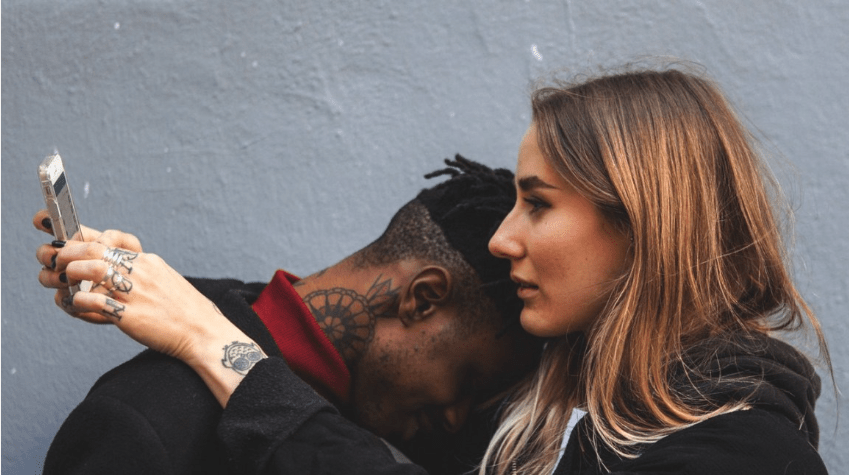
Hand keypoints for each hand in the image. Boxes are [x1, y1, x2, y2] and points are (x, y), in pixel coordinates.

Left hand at [46, 239, 230, 362]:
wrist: (202, 332)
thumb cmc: (182, 310)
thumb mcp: (162, 279)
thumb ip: (136, 271)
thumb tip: (106, 269)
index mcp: (146, 260)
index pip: (107, 237)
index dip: (78, 235)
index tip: (59, 237)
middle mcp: (140, 271)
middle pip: (93, 248)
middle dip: (65, 253)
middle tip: (54, 263)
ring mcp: (135, 292)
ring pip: (89, 269)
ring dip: (68, 275)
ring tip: (63, 285)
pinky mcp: (130, 315)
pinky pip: (92, 301)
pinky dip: (75, 302)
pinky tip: (74, 306)